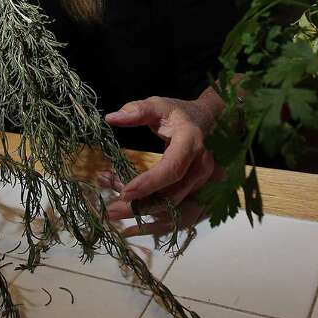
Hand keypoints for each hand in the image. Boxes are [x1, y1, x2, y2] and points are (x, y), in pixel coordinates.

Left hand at [100, 92, 223, 220]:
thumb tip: (111, 118)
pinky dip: (151, 209)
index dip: (149, 183)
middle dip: (141, 206)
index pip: (171, 169)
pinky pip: (173, 206)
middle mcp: (201, 166)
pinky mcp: (195, 190)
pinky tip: (130, 206)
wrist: (207, 121)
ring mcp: (201, 181)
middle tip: (111, 211)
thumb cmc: (179, 114)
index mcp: (191, 143)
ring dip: (143, 209)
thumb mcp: (159, 106)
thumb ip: (137, 110)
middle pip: (171, 195)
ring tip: (114, 207)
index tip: (125, 192)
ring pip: (171, 205)